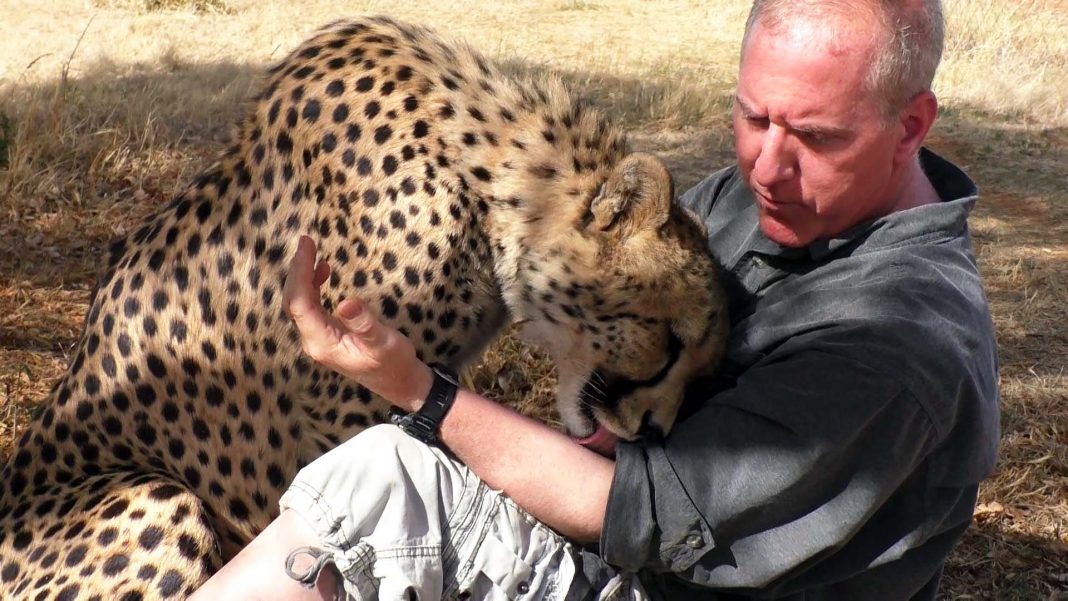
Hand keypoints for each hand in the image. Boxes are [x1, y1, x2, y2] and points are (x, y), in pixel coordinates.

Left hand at [283, 235, 433, 411]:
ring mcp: (318, 339)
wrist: (399, 382)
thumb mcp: (383, 341)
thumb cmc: (393, 362)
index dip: (300, 273)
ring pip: (299, 304)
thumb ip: (364, 323)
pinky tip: (322, 273)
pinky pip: (310, 308)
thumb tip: (346, 302)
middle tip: (305, 241)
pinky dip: (312, 287)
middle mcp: (314, 341)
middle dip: (297, 270)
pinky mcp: (326, 335)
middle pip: (294, 302)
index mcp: (322, 343)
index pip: (300, 303)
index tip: (306, 246)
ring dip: (302, 277)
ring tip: (311, 251)